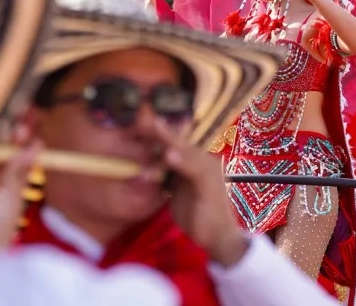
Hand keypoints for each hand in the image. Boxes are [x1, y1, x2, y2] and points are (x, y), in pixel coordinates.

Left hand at [151, 120, 249, 266]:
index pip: (174, 142)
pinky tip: (169, 155)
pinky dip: (182, 162)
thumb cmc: (196, 214)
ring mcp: (208, 170)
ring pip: (186, 151)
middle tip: (143, 118)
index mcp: (194, 161)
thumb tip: (145, 167)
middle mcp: (203, 161)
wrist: (218, 238)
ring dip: (169, 139)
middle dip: (160, 130)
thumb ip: (166, 177)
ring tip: (155, 126)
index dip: (157, 132)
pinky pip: (194, 170)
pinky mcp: (210, 184)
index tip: (137, 122)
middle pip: (179, 141)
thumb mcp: (176, 192)